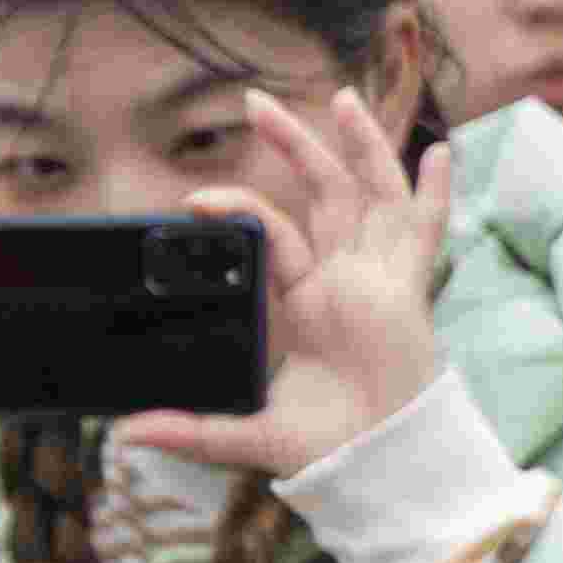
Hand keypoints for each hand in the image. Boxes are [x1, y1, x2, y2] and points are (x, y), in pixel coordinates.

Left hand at [119, 97, 452, 476]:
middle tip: (255, 102)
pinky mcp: (410, 290)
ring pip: (371, 195)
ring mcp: (379, 279)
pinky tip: (439, 152)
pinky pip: (425, 232)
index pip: (271, 233)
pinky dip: (435, 193)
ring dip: (361, 146)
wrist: (379, 465)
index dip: (238, 210)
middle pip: (322, 193)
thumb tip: (124, 434)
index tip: (195, 198)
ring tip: (339, 97)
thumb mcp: (242, 434)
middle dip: (294, 145)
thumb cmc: (322, 446)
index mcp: (303, 300)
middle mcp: (342, 279)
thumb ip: (189, 430)